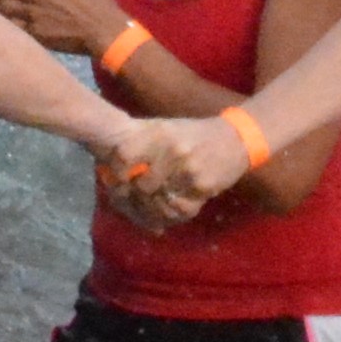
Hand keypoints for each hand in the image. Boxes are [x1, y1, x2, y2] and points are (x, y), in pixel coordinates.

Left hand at [106, 113, 243, 221]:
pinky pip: (177, 210)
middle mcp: (173, 151)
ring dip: (150, 209)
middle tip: (130, 200)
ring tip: (147, 208)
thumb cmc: (192, 134)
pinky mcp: (204, 188)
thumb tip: (103, 159)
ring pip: (157, 202)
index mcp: (159, 133)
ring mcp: (189, 171)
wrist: (236, 139)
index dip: (114, 171)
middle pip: (139, 186)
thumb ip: (136, 140)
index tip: (114, 179)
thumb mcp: (164, 127)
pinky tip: (167, 209)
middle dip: (133, 195)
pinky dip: (169, 214)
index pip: (123, 155)